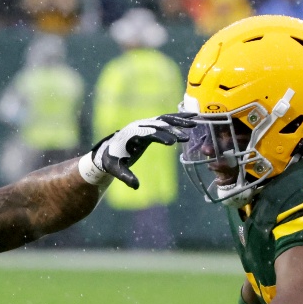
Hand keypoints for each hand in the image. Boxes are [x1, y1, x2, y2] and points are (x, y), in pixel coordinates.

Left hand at [80, 113, 194, 188]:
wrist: (108, 150)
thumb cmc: (112, 161)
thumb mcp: (116, 169)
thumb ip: (125, 176)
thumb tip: (135, 186)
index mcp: (132, 134)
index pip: (149, 134)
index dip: (161, 137)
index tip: (173, 142)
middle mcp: (139, 125)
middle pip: (159, 124)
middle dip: (173, 129)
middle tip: (186, 137)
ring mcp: (146, 124)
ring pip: (165, 119)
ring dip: (179, 120)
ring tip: (194, 122)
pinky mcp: (151, 125)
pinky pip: (166, 120)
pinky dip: (179, 118)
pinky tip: (192, 117)